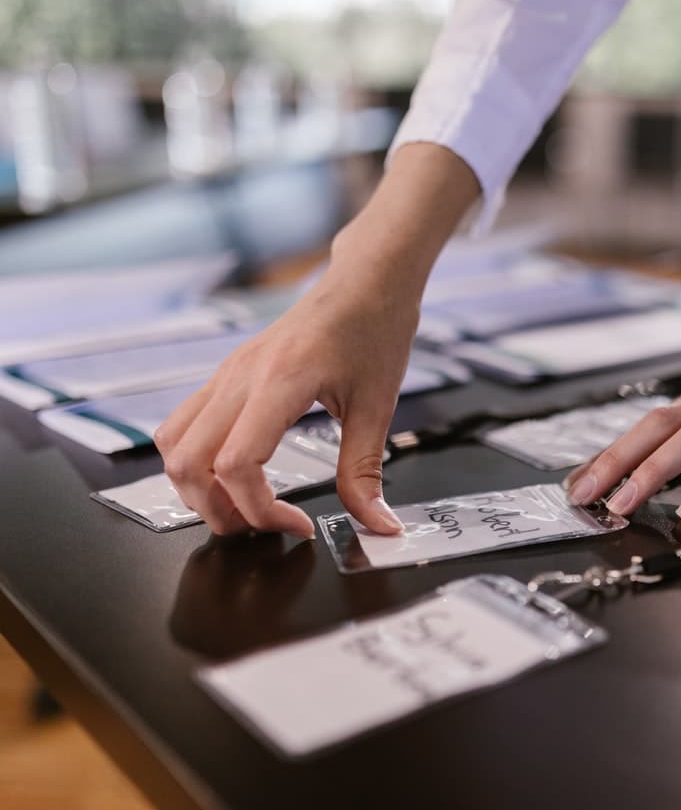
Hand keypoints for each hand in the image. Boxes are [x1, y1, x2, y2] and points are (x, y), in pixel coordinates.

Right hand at [155, 275, 418, 537]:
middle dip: (218, 511)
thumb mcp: (378, 407)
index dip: (259, 509)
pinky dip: (197, 461)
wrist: (366, 281)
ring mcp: (226, 374)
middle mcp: (240, 376)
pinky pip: (184, 424)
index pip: (236, 463)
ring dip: (197, 488)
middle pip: (186, 462)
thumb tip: (377, 526)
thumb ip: (365, 472)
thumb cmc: (374, 330)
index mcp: (280, 381)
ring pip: (173, 443)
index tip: (298, 525)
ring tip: (246, 506)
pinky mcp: (226, 375)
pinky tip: (238, 475)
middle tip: (264, 528)